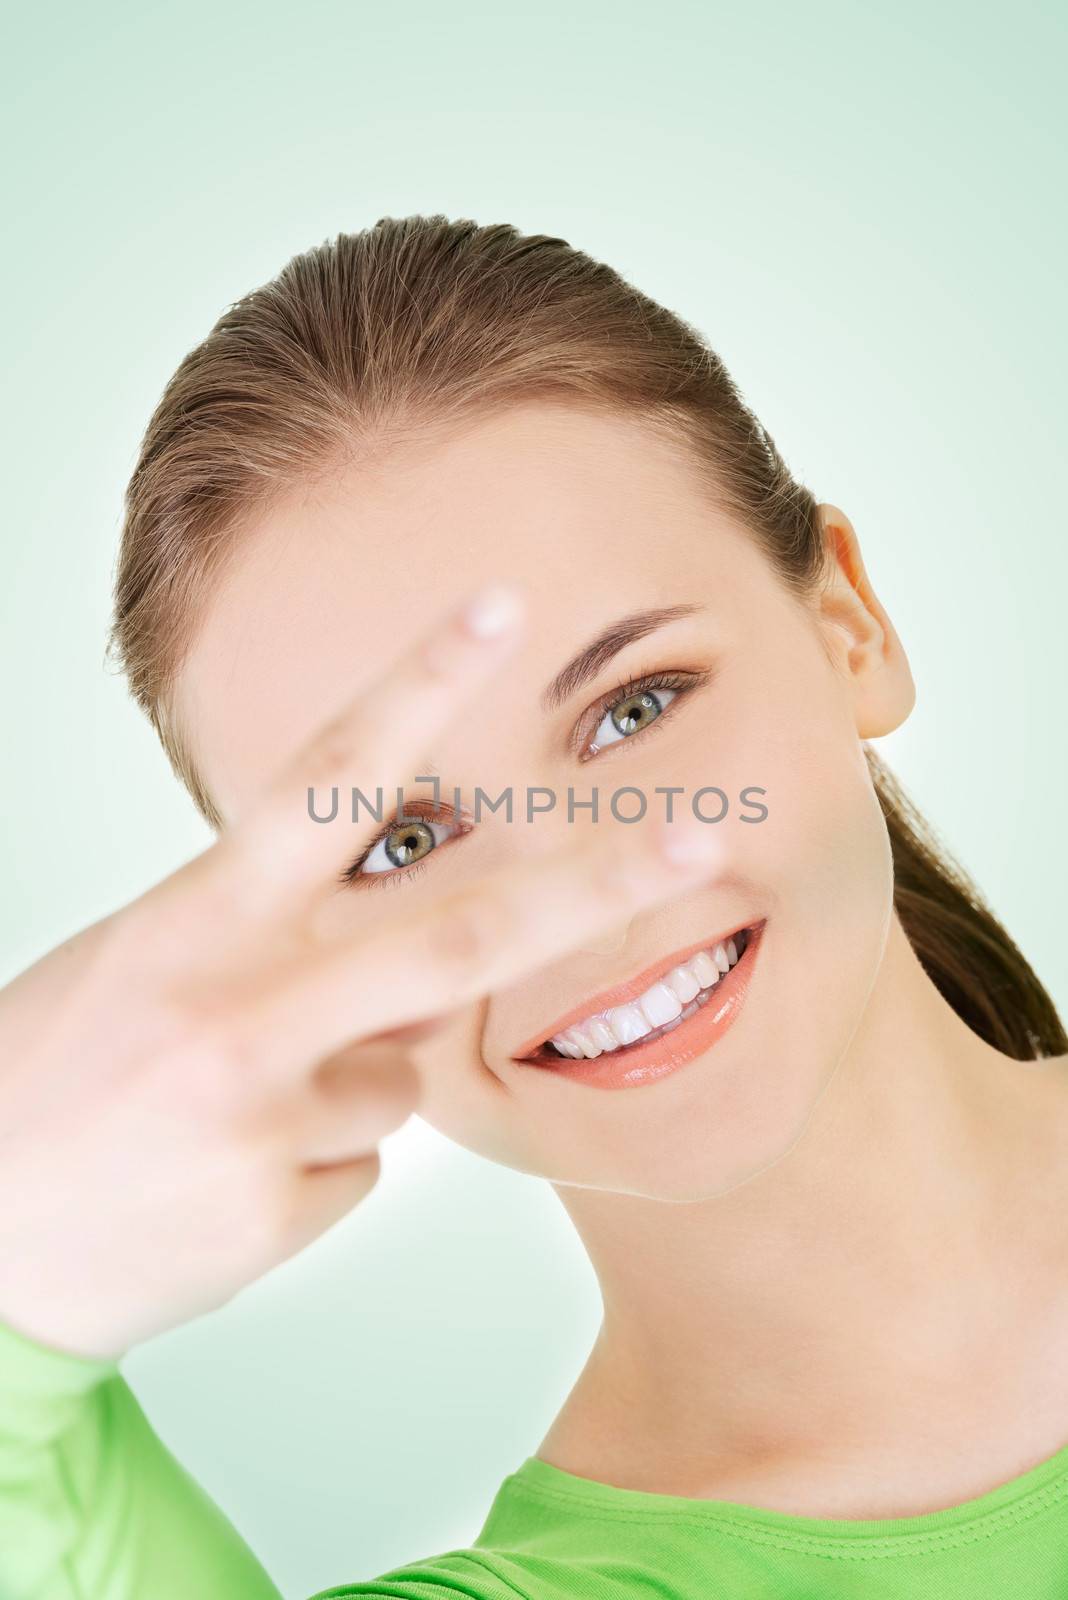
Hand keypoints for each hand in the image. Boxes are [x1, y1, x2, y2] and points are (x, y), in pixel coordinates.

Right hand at [0, 582, 720, 1360]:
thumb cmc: (53, 1078)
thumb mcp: (149, 966)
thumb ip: (284, 939)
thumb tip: (423, 955)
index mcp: (195, 918)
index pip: (325, 778)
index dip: (416, 683)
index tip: (503, 608)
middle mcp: (242, 1007)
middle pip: (455, 932)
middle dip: (593, 881)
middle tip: (708, 835)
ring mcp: (267, 1114)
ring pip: (407, 1071)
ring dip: (354, 1077)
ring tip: (231, 1107)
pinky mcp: (283, 1205)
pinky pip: (363, 1161)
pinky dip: (316, 1158)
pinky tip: (226, 1175)